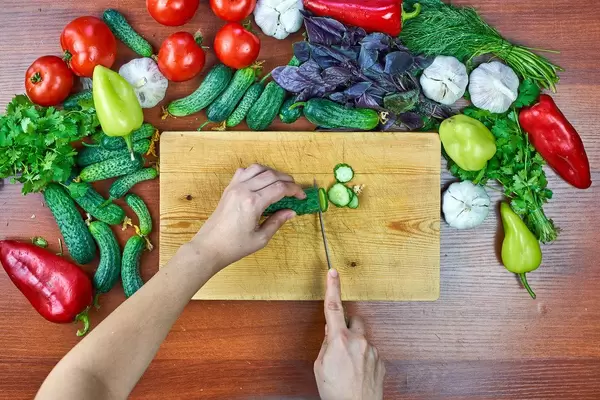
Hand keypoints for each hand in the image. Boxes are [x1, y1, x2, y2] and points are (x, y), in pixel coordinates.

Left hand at [191, 164, 305, 268]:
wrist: (210, 247)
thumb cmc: (235, 246)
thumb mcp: (261, 238)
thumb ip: (277, 221)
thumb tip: (291, 212)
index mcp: (253, 203)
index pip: (280, 188)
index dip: (295, 190)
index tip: (302, 197)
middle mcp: (244, 190)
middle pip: (271, 175)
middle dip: (287, 180)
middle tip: (295, 190)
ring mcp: (234, 187)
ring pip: (258, 168)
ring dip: (272, 172)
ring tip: (280, 182)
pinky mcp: (228, 188)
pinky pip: (244, 171)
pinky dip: (256, 172)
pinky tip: (261, 181)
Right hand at [314, 269, 384, 399]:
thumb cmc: (335, 392)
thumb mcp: (320, 366)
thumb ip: (326, 345)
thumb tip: (331, 333)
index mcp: (339, 340)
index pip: (333, 307)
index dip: (333, 287)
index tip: (333, 273)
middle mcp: (358, 341)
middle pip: (354, 320)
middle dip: (346, 326)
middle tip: (339, 343)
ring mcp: (372, 351)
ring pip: (362, 339)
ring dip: (355, 346)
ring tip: (348, 367)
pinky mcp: (381, 361)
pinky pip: (370, 352)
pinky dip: (364, 359)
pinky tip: (357, 373)